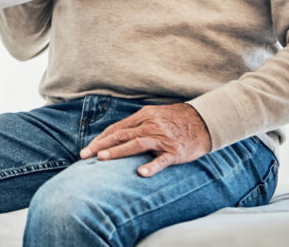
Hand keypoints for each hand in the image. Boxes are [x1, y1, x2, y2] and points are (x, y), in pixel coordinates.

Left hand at [79, 103, 211, 176]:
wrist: (203, 121)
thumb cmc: (175, 119)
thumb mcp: (153, 115)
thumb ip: (136, 124)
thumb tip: (115, 134)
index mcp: (142, 116)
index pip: (116, 128)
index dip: (100, 138)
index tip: (88, 149)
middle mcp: (150, 126)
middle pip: (120, 135)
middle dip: (101, 145)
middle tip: (85, 155)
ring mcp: (162, 139)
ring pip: (136, 144)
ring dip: (118, 151)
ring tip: (102, 158)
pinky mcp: (175, 152)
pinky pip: (162, 160)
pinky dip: (151, 166)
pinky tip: (140, 173)